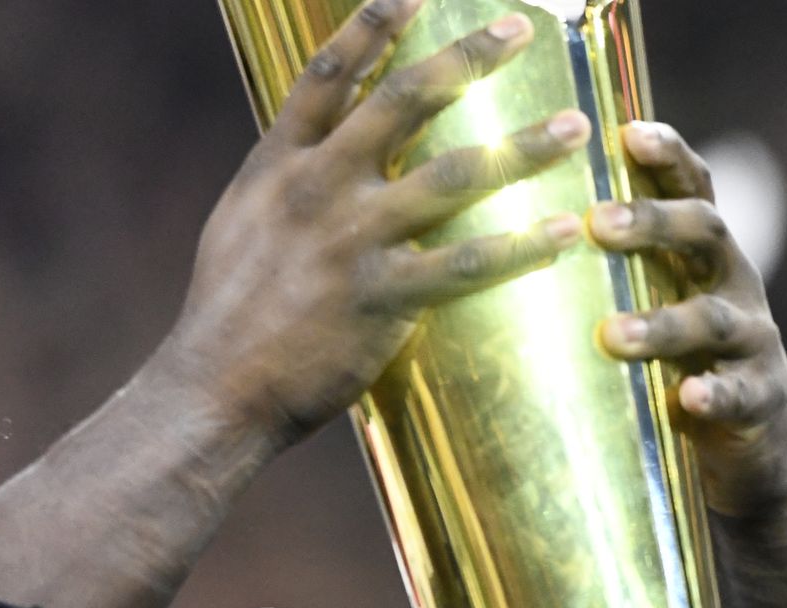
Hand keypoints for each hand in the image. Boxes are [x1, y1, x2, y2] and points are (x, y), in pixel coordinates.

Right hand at [168, 0, 589, 448]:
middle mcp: (316, 189)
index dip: (374, 24)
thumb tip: (310, 152)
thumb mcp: (238, 227)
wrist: (212, 391)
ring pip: (453, 175)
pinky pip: (467, 263)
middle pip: (403, 101)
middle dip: (467, 57)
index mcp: (278, 167)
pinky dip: (522, 246)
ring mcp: (351, 241)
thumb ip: (281, 184)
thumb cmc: (223, 317)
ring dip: (520, 148)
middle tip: (521, 29)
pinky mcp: (382, 299)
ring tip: (574, 128)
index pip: (329, 74)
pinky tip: (564, 231)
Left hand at [590, 123, 786, 520]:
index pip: (689, 188)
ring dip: (664, 322)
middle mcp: (731, 282)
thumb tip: (481, 241)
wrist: (743, 450)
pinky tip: (688, 397)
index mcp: (696, 253)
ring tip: (613, 334)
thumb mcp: (632, 307)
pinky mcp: (762, 400)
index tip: (625, 131)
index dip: (666, 155)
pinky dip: (715, 393)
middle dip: (652, 223)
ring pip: (715, 318)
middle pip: (705, 232)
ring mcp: (751, 340)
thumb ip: (586, 274)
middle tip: (594, 222)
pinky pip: (741, 393)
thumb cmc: (660, 365)